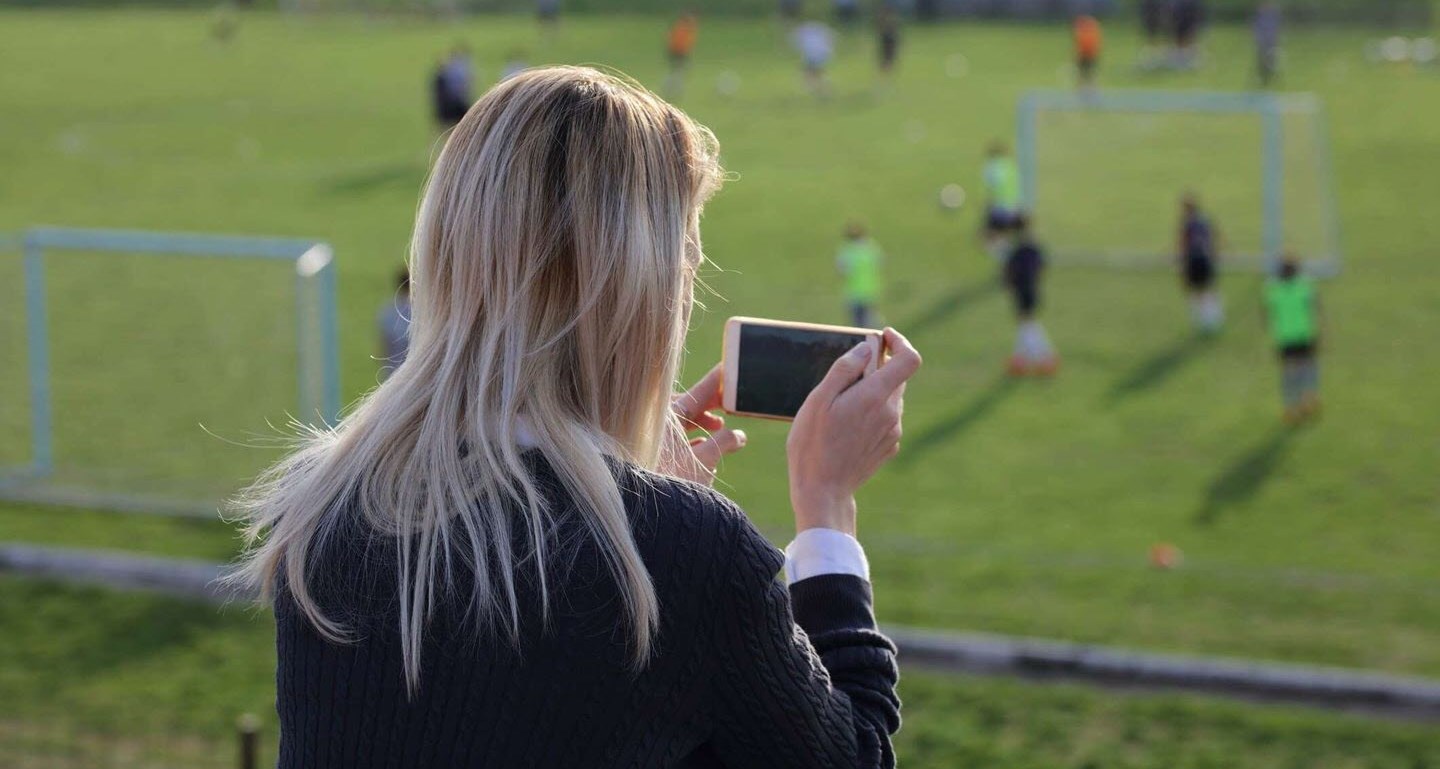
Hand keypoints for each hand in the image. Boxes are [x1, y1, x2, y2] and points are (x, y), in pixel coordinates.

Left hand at [659, 364, 747, 486]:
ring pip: (678, 424)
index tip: (728, 371)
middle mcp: (653, 425)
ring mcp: (649, 441)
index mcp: (664, 417)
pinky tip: (703, 445)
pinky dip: (690, 439)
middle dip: (710, 406)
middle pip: (686, 407)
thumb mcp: (705, 460)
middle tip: (729, 404)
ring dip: (701, 424)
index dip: (715, 384)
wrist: (647, 517)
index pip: (696, 393)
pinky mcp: (649, 457)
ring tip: (720, 426)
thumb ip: (724, 441)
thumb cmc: (673, 483)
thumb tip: (738, 435)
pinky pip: (671, 440)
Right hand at [785, 328, 921, 535]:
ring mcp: (892, 432)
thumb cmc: (813, 445)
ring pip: (889, 398)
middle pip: (896, 377)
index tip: (882, 337)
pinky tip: (846, 428)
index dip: (900, 342)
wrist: (823, 492)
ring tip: (838, 409)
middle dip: (875, 368)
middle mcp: (891, 413)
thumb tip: (866, 348)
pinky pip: (885, 419)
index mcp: (875, 396)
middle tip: (844, 376)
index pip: (909, 359)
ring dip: (870, 393)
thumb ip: (844, 369)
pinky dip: (870, 413)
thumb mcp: (818, 400)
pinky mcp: (889, 447)